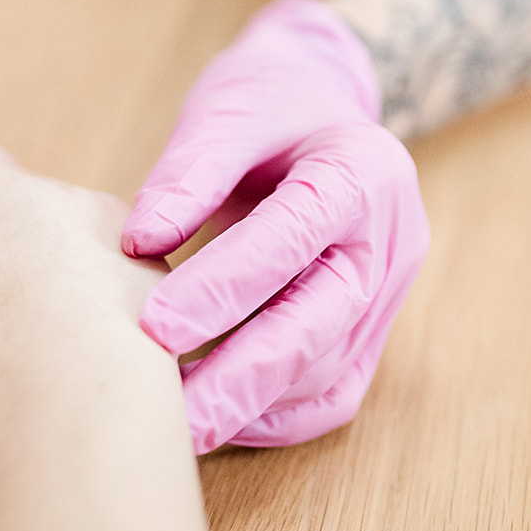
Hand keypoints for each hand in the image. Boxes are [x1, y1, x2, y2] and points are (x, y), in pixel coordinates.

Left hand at [123, 0, 430, 453]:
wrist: (317, 108)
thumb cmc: (267, 105)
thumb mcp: (228, 111)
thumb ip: (189, 172)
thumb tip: (141, 240)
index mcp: (362, 173)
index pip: (293, 237)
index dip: (224, 286)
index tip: (155, 325)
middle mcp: (389, 242)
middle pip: (320, 322)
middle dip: (241, 375)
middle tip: (170, 413)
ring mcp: (386, 296)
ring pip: (326, 369)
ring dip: (251, 403)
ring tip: (175, 426)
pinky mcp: (369, 334)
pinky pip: (332, 391)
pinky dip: (276, 415)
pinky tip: (219, 422)